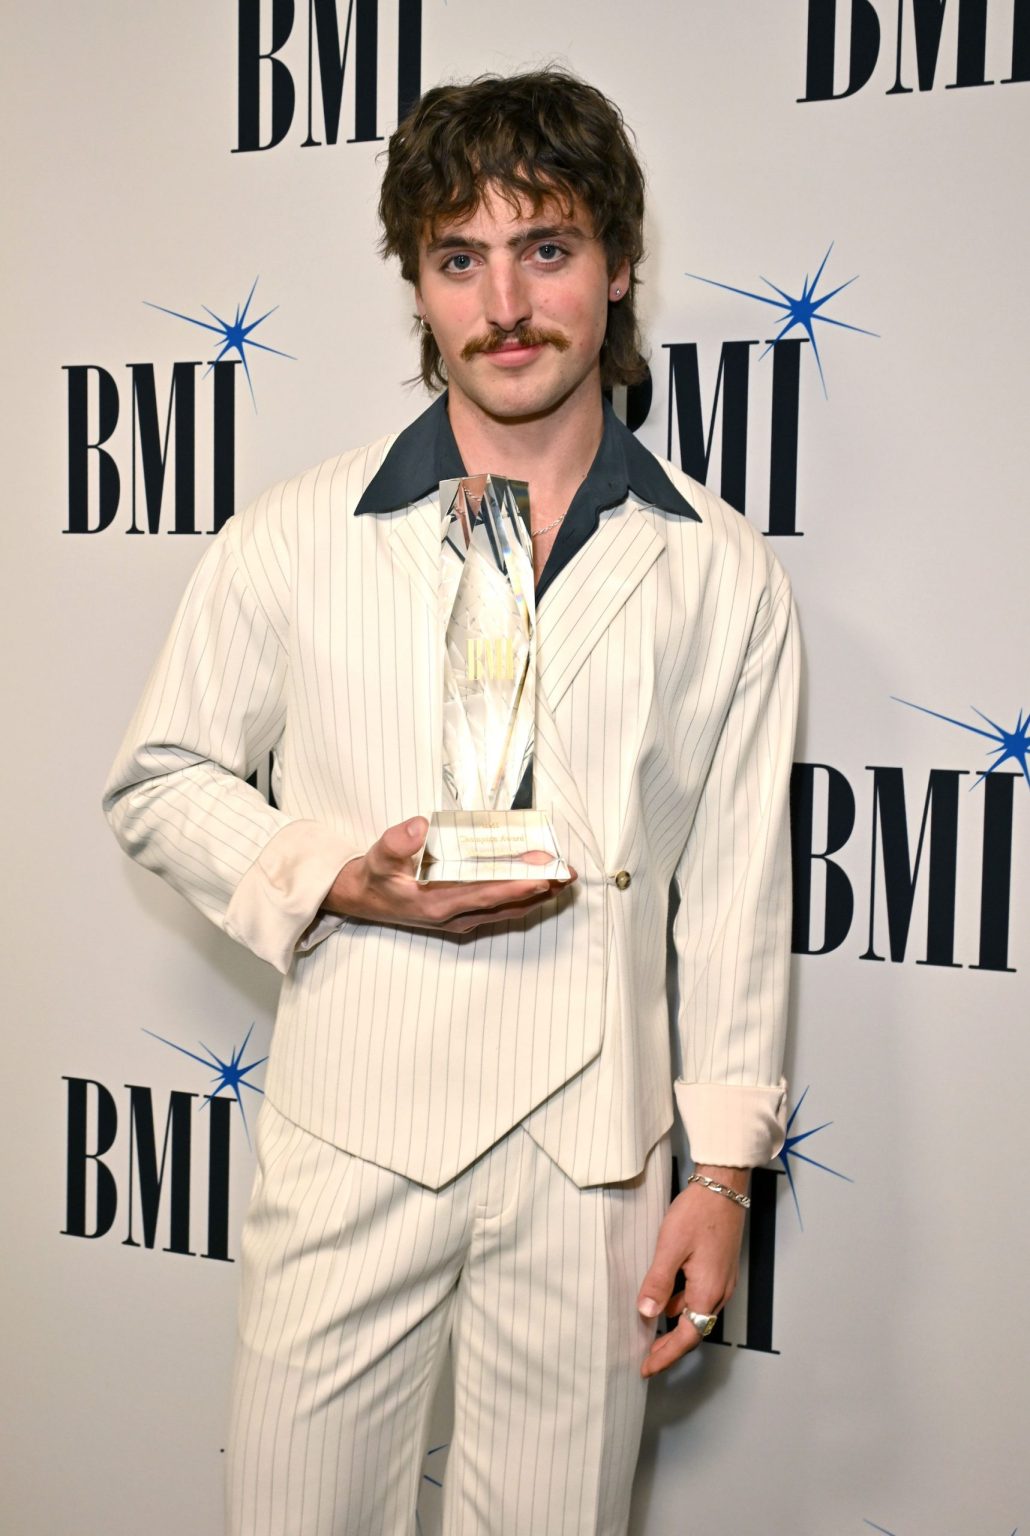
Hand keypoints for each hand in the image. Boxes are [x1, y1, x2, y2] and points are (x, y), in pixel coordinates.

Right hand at [322, 816, 575, 934]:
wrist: (364, 899)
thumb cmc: (377, 876)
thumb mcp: (379, 856)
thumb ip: (396, 842)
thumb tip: (419, 826)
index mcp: (437, 904)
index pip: (484, 894)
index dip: (515, 886)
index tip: (542, 877)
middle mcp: (454, 917)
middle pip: (505, 905)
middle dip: (538, 889)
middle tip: (567, 873)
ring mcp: (460, 919)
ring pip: (507, 910)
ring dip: (536, 896)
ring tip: (564, 879)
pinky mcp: (463, 916)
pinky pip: (500, 910)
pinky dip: (522, 898)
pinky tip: (539, 887)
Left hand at [636, 1166, 747, 1377]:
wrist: (724, 1186)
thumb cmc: (698, 1213)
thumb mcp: (670, 1247)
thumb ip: (658, 1282)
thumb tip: (645, 1314)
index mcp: (708, 1292)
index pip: (686, 1337)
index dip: (665, 1356)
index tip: (646, 1369)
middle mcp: (720, 1292)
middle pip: (695, 1330)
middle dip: (670, 1347)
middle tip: (647, 1358)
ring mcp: (723, 1281)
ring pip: (698, 1314)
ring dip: (676, 1326)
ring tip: (652, 1330)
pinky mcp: (721, 1269)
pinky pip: (701, 1298)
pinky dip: (683, 1307)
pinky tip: (668, 1299)